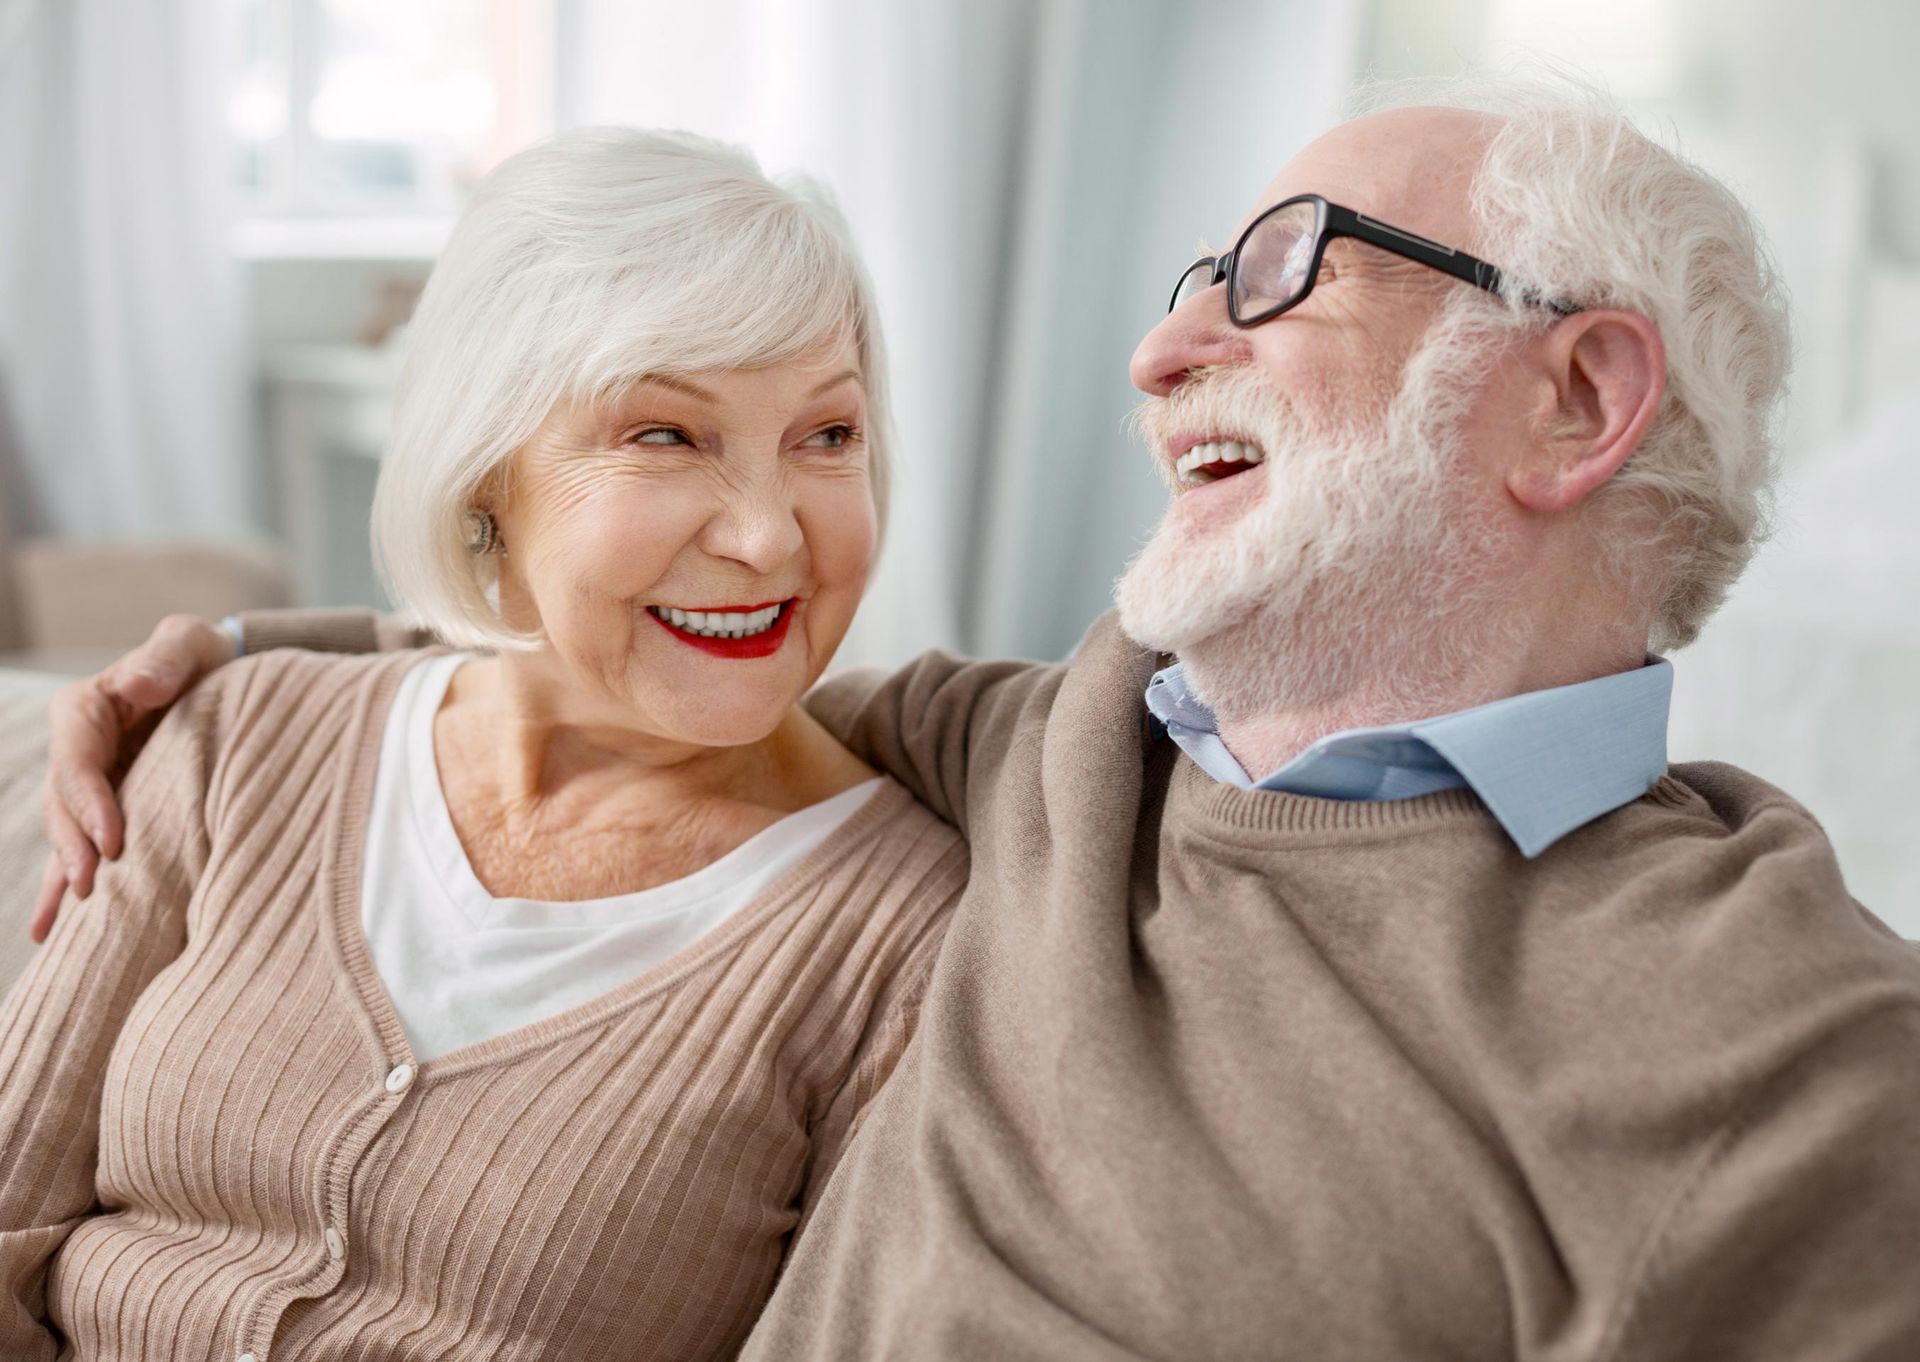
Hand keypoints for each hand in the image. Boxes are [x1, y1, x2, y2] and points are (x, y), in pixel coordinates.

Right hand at [31, 614, 236, 941]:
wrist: (220, 678)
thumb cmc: (201, 658)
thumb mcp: (187, 644)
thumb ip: (165, 658)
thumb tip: (140, 683)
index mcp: (83, 711)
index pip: (77, 763)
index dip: (90, 803)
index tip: (112, 840)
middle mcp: (76, 751)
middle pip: (64, 806)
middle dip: (75, 849)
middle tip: (91, 888)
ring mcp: (88, 786)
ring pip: (68, 835)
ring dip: (68, 874)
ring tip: (66, 920)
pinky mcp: (106, 811)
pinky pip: (82, 850)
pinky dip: (63, 889)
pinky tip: (48, 932)